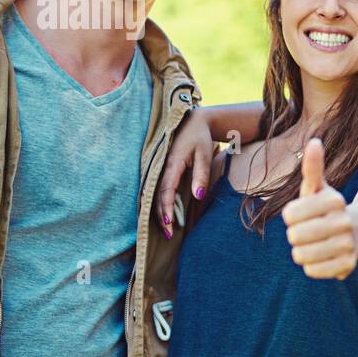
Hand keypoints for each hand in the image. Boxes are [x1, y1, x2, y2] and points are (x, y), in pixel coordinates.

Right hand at [159, 108, 212, 232]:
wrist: (193, 121)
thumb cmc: (200, 138)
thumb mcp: (204, 154)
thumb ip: (201, 175)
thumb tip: (198, 196)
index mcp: (171, 163)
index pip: (165, 190)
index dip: (165, 208)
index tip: (170, 224)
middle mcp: (160, 167)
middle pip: (155, 196)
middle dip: (160, 216)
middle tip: (168, 235)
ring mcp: (158, 168)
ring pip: (153, 194)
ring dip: (158, 212)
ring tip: (166, 230)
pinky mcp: (160, 170)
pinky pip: (156, 189)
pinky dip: (158, 203)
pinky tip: (164, 215)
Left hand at [282, 139, 357, 279]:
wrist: (357, 232)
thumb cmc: (327, 208)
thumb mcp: (318, 188)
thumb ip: (313, 167)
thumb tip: (314, 141)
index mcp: (334, 200)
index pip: (290, 214)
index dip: (290, 216)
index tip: (301, 215)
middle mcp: (345, 222)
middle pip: (295, 236)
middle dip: (295, 235)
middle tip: (307, 232)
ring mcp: (348, 245)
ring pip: (301, 255)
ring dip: (301, 251)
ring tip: (314, 245)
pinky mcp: (347, 266)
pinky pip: (312, 270)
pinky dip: (311, 266)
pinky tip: (322, 257)